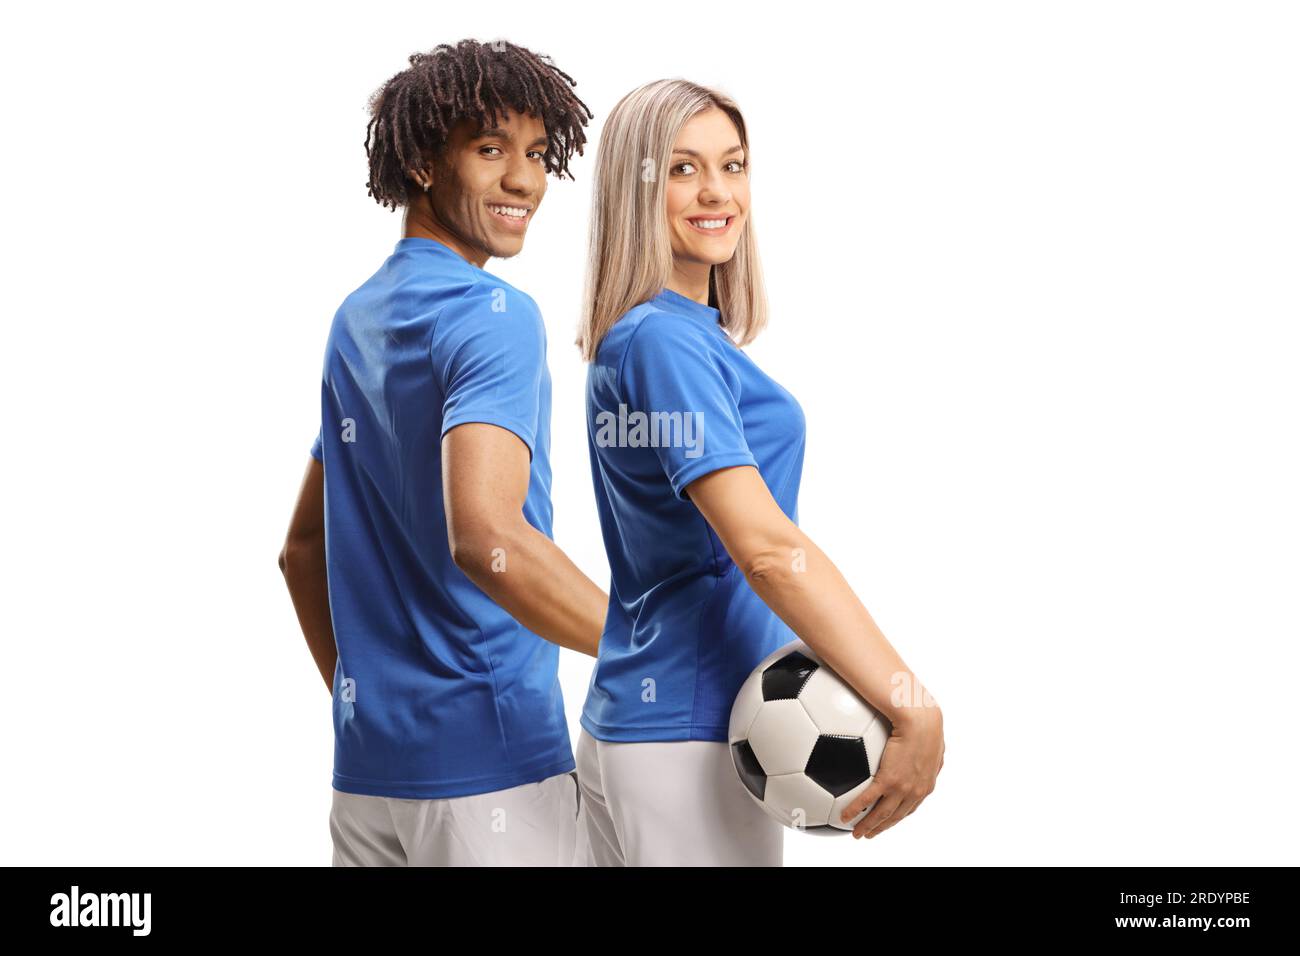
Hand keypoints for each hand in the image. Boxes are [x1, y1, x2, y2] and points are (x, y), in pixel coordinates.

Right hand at [841, 705, 943, 839]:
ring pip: (881, 815)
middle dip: (881, 827)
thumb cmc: (926, 724)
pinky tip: (844, 816)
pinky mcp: (888, 780)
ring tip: (856, 833)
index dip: (896, 818)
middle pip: (895, 817)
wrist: (919, 721)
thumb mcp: (934, 744)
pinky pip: (867, 800)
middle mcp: (914, 791)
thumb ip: (928, 754)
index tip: (886, 822)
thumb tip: (925, 750)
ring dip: (867, 826)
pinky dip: (855, 810)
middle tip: (868, 834)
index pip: (909, 808)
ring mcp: (902, 788)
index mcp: (924, 785)